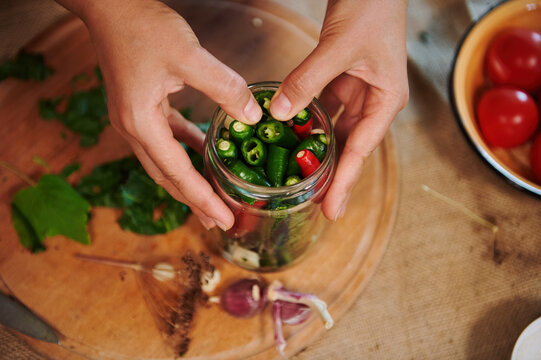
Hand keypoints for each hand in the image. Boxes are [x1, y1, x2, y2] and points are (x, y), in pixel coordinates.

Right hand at [59, 0, 262, 229]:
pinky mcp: (142, 107)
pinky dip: (186, 149)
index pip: (176, 172)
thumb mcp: (188, 56)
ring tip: (213, 199)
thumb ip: (224, 88)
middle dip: (195, 200)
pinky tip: (205, 152)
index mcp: (140, 123)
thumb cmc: (142, 27)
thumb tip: (254, 117)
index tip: (224, 219)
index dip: (202, 198)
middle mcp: (133, 128)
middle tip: (221, 221)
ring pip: (166, 161)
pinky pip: (167, 138)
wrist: (109, 5)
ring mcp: (135, 119)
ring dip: (190, 180)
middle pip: (167, 176)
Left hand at [270, 0, 408, 220]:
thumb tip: (281, 114)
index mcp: (386, 100)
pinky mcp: (342, 79)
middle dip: (332, 175)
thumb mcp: (338, 48)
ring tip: (300, 177)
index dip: (344, 181)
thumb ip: (308, 81)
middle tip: (313, 203)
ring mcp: (358, 91)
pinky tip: (292, 134)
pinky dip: (308, 121)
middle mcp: (374, 101)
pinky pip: (323, 108)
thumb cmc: (371, 9)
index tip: (332, 209)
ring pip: (336, 131)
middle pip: (350, 147)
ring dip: (318, 151)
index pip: (361, 149)